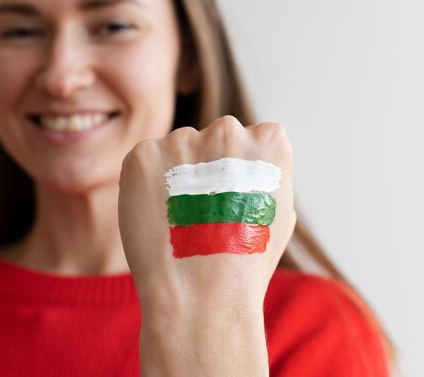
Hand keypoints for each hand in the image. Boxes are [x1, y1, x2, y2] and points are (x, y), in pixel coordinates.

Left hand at [118, 116, 295, 375]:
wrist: (202, 293)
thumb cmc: (246, 263)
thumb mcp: (280, 214)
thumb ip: (264, 175)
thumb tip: (246, 165)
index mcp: (268, 140)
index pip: (252, 138)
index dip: (238, 171)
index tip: (234, 198)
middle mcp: (227, 130)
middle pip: (211, 140)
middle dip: (205, 166)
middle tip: (202, 211)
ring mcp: (183, 139)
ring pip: (175, 149)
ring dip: (173, 173)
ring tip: (178, 219)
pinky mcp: (144, 154)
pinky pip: (145, 160)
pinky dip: (145, 182)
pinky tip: (156, 215)